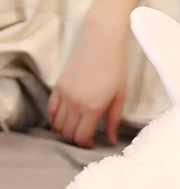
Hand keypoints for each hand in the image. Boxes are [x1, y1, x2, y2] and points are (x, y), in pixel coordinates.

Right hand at [48, 19, 127, 147]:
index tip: (92, 143)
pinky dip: (54, 119)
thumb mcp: (120, 96)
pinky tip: (61, 121)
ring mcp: (64, 95)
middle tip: (85, 138)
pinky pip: (51, 109)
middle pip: (68, 133)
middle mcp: (75, 104)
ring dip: (64, 131)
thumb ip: (114, 119)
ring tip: (75, 130)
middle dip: (76, 139)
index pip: (81, 136)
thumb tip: (112, 139)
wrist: (101, 44)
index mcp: (92, 108)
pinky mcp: (58, 87)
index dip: (86, 144)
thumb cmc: (116, 69)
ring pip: (57, 123)